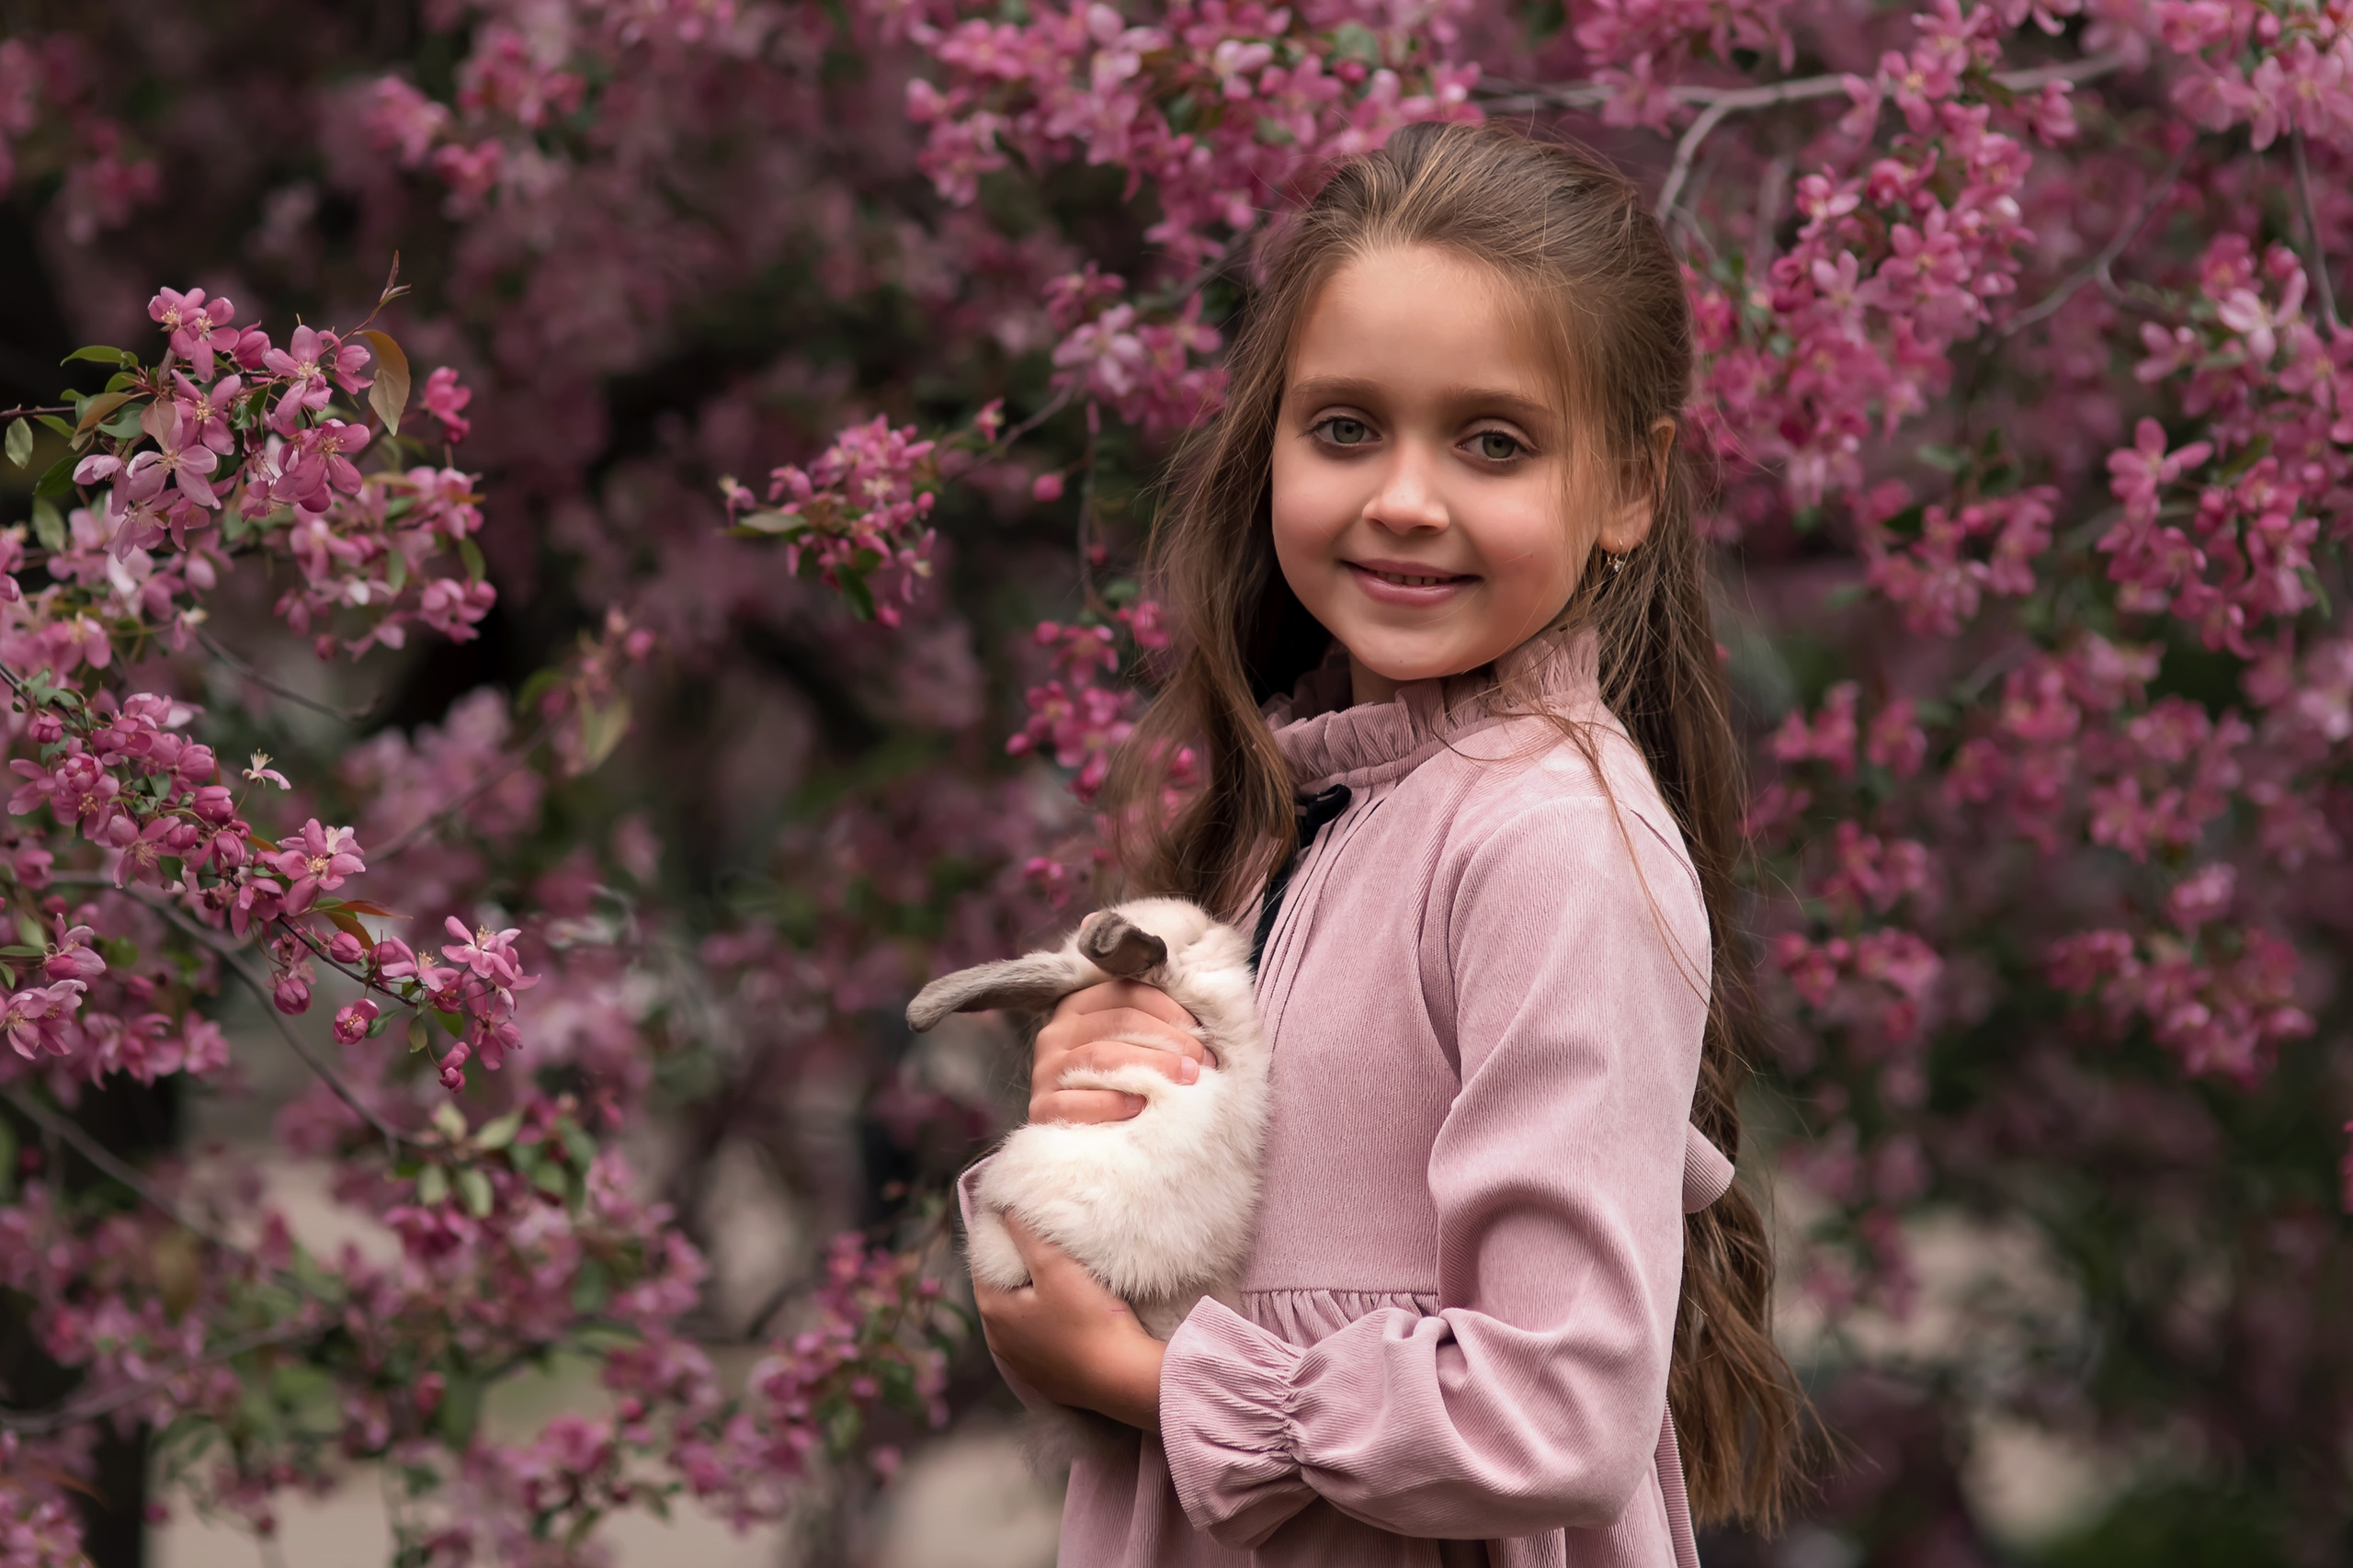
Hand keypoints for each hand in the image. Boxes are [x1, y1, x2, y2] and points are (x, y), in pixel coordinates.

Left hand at [973, 1215, 1163, 1430]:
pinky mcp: (1048, 1380)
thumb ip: (1027, 1233)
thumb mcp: (1056, 1266)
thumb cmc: (1088, 1318)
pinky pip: (1040, 1343)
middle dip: (1015, 1268)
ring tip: (1054, 1277)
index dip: (996, 1238)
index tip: (1010, 1217)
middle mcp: (1000, 1342)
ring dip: (1031, 1299)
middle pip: (1001, 1292)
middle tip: (1035, 1241)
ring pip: (1020, 1319)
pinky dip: (1048, 1325)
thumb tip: (1004, 1209)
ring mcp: (1023, 1366)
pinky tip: (1068, 1317)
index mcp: (994, 1311)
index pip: (983, 1263)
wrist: (1122, 1377)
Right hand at [1031, 979, 1207, 1124]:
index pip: (1126, 993)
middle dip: (1168, 1040)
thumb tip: (1201, 1023)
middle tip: (1202, 1062)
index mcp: (1078, 1007)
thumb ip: (1151, 1028)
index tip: (1203, 1035)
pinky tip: (1140, 1107)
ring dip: (1151, 1066)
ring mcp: (1046, 1070)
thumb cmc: (1115, 1086)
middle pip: (1118, 1022)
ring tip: (1186, 1080)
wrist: (1075, 1138)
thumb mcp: (1127, 1047)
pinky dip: (1112, 1103)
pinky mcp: (1041, 1107)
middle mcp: (1057, 1033)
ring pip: (1101, 1056)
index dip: (1169, 1010)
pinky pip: (1076, 1101)